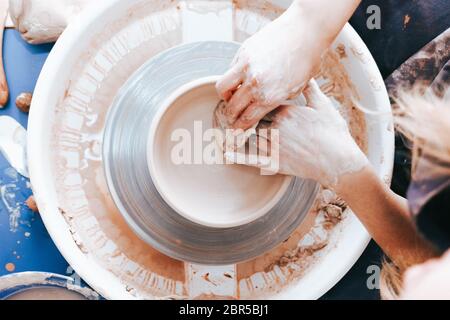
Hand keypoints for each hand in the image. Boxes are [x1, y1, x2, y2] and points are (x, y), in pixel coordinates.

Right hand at [216, 2, 326, 129]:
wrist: (305, 31)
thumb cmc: (306, 61)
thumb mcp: (295, 90)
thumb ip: (275, 101)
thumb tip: (261, 110)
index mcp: (270, 97)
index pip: (247, 119)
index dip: (240, 127)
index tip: (237, 129)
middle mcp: (256, 84)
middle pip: (232, 108)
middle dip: (231, 115)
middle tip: (232, 116)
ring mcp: (247, 67)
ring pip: (222, 88)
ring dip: (225, 96)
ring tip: (231, 96)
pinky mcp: (243, 52)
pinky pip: (229, 69)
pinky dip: (232, 76)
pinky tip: (241, 78)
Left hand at [226, 80, 368, 186]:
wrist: (339, 161)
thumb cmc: (333, 133)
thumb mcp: (323, 106)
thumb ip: (310, 90)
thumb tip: (305, 75)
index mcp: (286, 111)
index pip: (263, 103)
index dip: (258, 102)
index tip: (251, 99)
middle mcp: (276, 127)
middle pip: (254, 119)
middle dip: (249, 118)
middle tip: (235, 114)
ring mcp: (274, 146)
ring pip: (251, 136)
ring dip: (241, 133)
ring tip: (229, 129)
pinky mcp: (274, 163)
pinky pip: (251, 158)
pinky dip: (236, 156)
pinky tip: (225, 152)